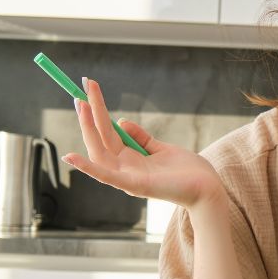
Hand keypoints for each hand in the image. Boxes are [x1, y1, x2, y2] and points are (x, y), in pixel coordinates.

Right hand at [63, 78, 224, 210]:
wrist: (207, 188)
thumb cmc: (186, 171)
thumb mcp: (161, 148)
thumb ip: (141, 137)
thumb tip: (120, 121)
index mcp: (129, 159)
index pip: (106, 132)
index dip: (97, 111)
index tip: (87, 89)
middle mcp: (124, 168)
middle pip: (99, 138)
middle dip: (89, 115)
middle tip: (79, 90)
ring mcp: (127, 177)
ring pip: (99, 151)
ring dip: (87, 128)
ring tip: (81, 105)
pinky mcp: (135, 186)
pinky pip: (106, 177)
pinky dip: (88, 168)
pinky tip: (70, 157)